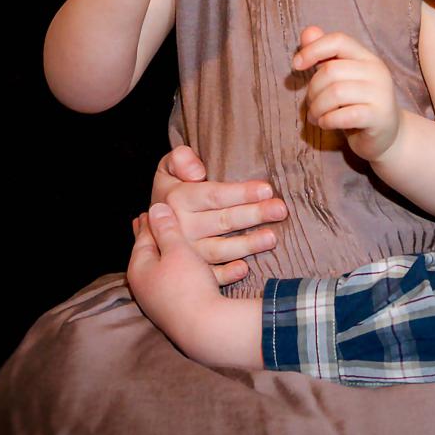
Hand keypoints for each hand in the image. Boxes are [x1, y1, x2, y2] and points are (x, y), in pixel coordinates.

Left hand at [129, 203, 261, 367]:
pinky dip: (199, 273)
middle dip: (167, 237)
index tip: (155, 207)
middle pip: (157, 254)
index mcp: (140, 268)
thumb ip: (166, 228)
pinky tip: (205, 265)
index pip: (144, 236)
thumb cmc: (186, 286)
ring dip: (185, 255)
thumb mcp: (176, 250)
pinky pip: (190, 284)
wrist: (205, 329)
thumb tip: (153, 207)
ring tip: (188, 243)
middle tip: (167, 221)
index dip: (153, 220)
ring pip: (175, 270)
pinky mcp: (182, 310)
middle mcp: (148, 286)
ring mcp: (163, 301)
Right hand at [150, 146, 288, 285]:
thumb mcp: (167, 168)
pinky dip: (226, 275)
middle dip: (253, 214)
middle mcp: (181, 228)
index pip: (214, 196)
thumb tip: (197, 173)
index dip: (241, 193)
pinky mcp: (191, 270)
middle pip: (222, 221)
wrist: (154, 224)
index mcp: (178, 200)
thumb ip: (180, 159)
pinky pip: (209, 275)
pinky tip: (245, 269)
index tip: (267, 189)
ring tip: (272, 237)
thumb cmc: (172, 190)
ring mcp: (186, 252)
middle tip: (280, 210)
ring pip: (219, 250)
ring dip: (247, 245)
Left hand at [293, 26, 401, 161]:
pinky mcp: (379, 117)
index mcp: (366, 57)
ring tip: (316, 117)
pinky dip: (328, 120)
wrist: (388, 135)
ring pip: (335, 93)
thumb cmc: (357, 104)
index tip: (296, 65)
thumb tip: (307, 32)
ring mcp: (381, 94)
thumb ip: (324, 55)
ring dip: (317, 108)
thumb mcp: (340, 78)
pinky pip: (345, 115)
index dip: (313, 49)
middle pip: (331, 70)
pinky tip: (326, 124)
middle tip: (311, 105)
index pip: (338, 40)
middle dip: (313, 90)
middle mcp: (377, 71)